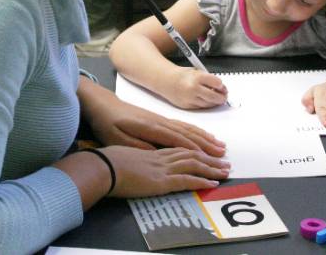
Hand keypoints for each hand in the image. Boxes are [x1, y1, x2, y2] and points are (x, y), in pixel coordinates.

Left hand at [80, 81, 226, 156]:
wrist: (102, 104)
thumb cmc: (108, 123)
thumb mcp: (118, 140)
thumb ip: (139, 147)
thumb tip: (159, 156)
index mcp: (151, 128)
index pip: (178, 141)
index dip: (196, 150)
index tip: (211, 159)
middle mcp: (160, 122)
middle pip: (188, 134)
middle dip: (207, 145)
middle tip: (223, 155)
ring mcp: (161, 119)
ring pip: (188, 128)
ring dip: (205, 137)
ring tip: (220, 145)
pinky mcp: (159, 119)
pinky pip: (182, 125)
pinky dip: (196, 130)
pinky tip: (202, 134)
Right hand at [102, 145, 229, 197]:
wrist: (100, 165)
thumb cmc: (107, 158)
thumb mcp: (124, 149)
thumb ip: (139, 151)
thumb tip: (149, 155)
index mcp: (152, 146)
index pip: (179, 143)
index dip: (196, 145)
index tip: (209, 148)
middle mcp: (161, 153)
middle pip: (191, 152)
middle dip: (210, 156)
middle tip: (225, 160)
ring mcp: (163, 166)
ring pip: (193, 164)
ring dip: (211, 167)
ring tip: (225, 170)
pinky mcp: (161, 180)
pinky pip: (186, 179)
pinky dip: (201, 181)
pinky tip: (212, 183)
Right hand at [168, 68, 227, 108]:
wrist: (166, 81)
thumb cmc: (182, 76)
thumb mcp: (196, 71)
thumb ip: (208, 79)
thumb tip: (220, 88)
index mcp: (197, 77)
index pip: (217, 83)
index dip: (221, 86)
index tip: (222, 86)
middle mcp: (194, 88)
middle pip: (215, 96)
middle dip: (222, 97)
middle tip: (224, 96)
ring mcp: (190, 98)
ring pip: (209, 104)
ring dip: (215, 102)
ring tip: (216, 98)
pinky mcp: (187, 106)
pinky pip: (201, 107)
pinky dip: (206, 105)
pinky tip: (206, 100)